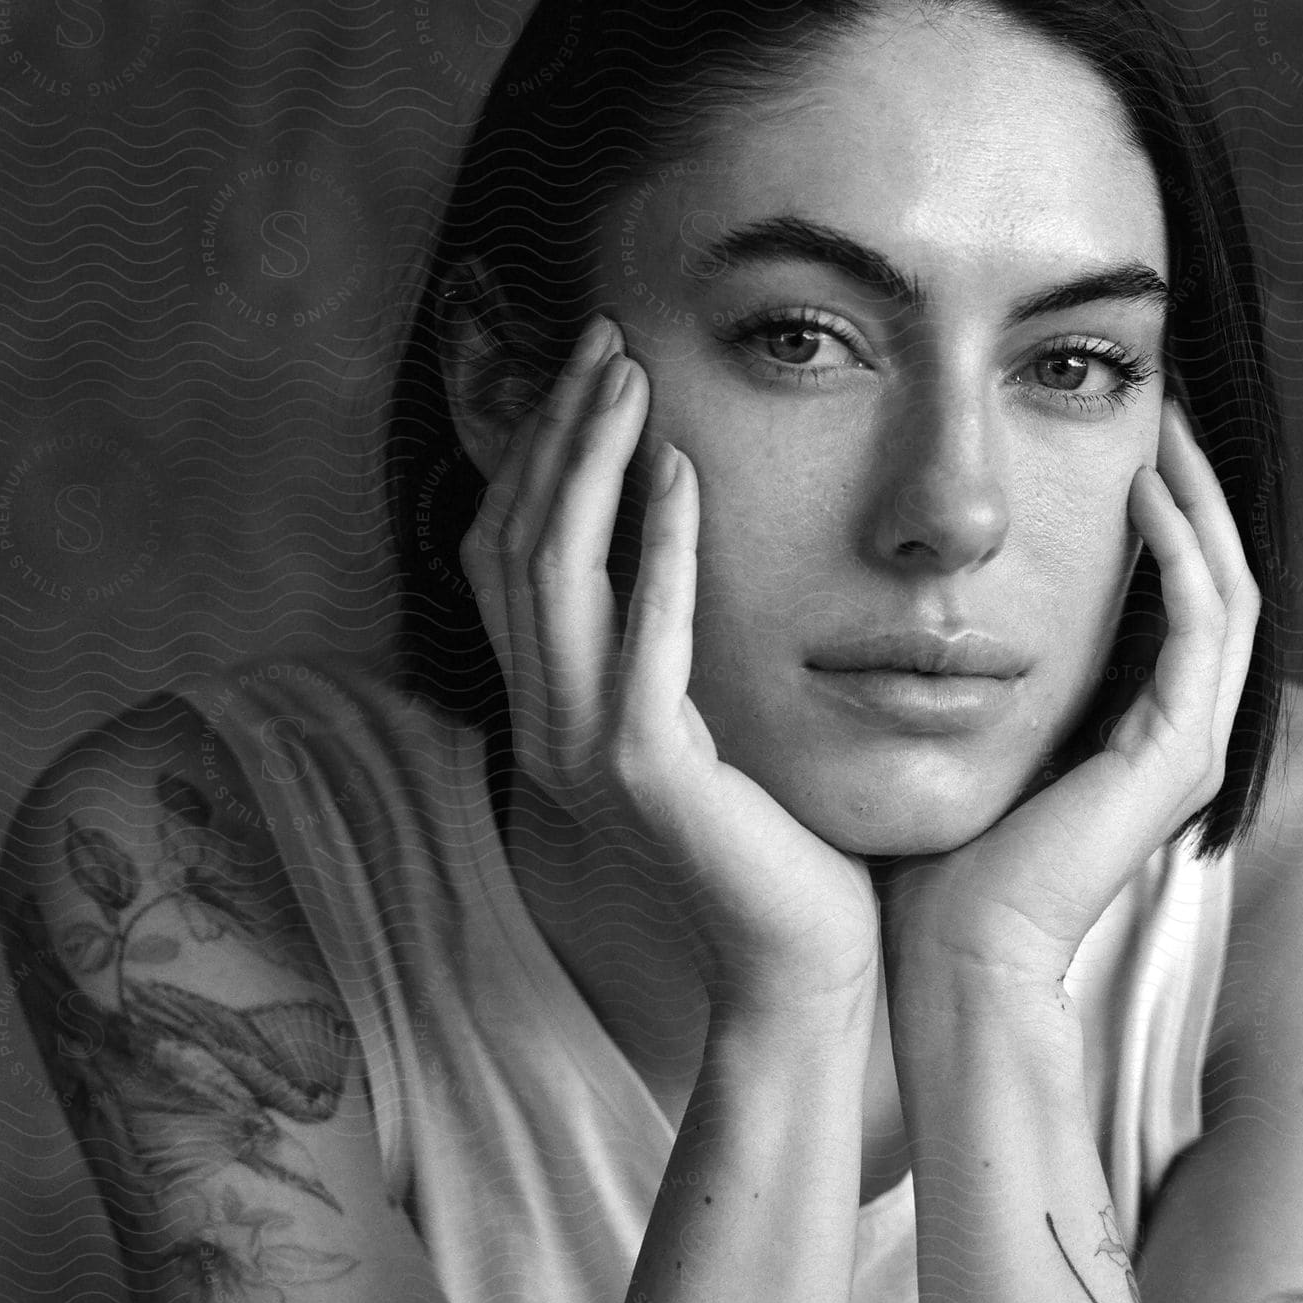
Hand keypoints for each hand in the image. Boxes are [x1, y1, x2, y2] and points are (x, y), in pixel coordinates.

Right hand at [459, 313, 882, 1023]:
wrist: (794, 959)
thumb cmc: (769, 840)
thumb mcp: (702, 726)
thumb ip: (665, 646)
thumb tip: (672, 539)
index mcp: (551, 711)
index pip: (508, 558)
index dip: (535, 459)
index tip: (590, 376)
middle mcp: (544, 724)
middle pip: (514, 544)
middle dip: (557, 434)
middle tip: (605, 342)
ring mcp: (582, 750)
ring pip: (552, 573)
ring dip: (592, 463)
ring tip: (632, 378)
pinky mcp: (642, 770)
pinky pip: (639, 635)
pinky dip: (658, 546)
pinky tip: (683, 472)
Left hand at [875, 398, 1259, 995]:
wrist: (955, 957)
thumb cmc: (940, 861)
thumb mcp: (962, 735)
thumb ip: (973, 674)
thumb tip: (925, 602)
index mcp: (1137, 730)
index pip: (1178, 594)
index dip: (1161, 511)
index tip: (1119, 437)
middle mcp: (1180, 733)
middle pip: (1219, 576)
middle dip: (1192, 485)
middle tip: (1161, 404)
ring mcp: (1190, 744)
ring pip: (1229, 586)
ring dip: (1198, 499)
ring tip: (1162, 422)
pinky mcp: (1177, 753)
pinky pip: (1204, 623)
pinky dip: (1181, 550)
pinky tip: (1140, 490)